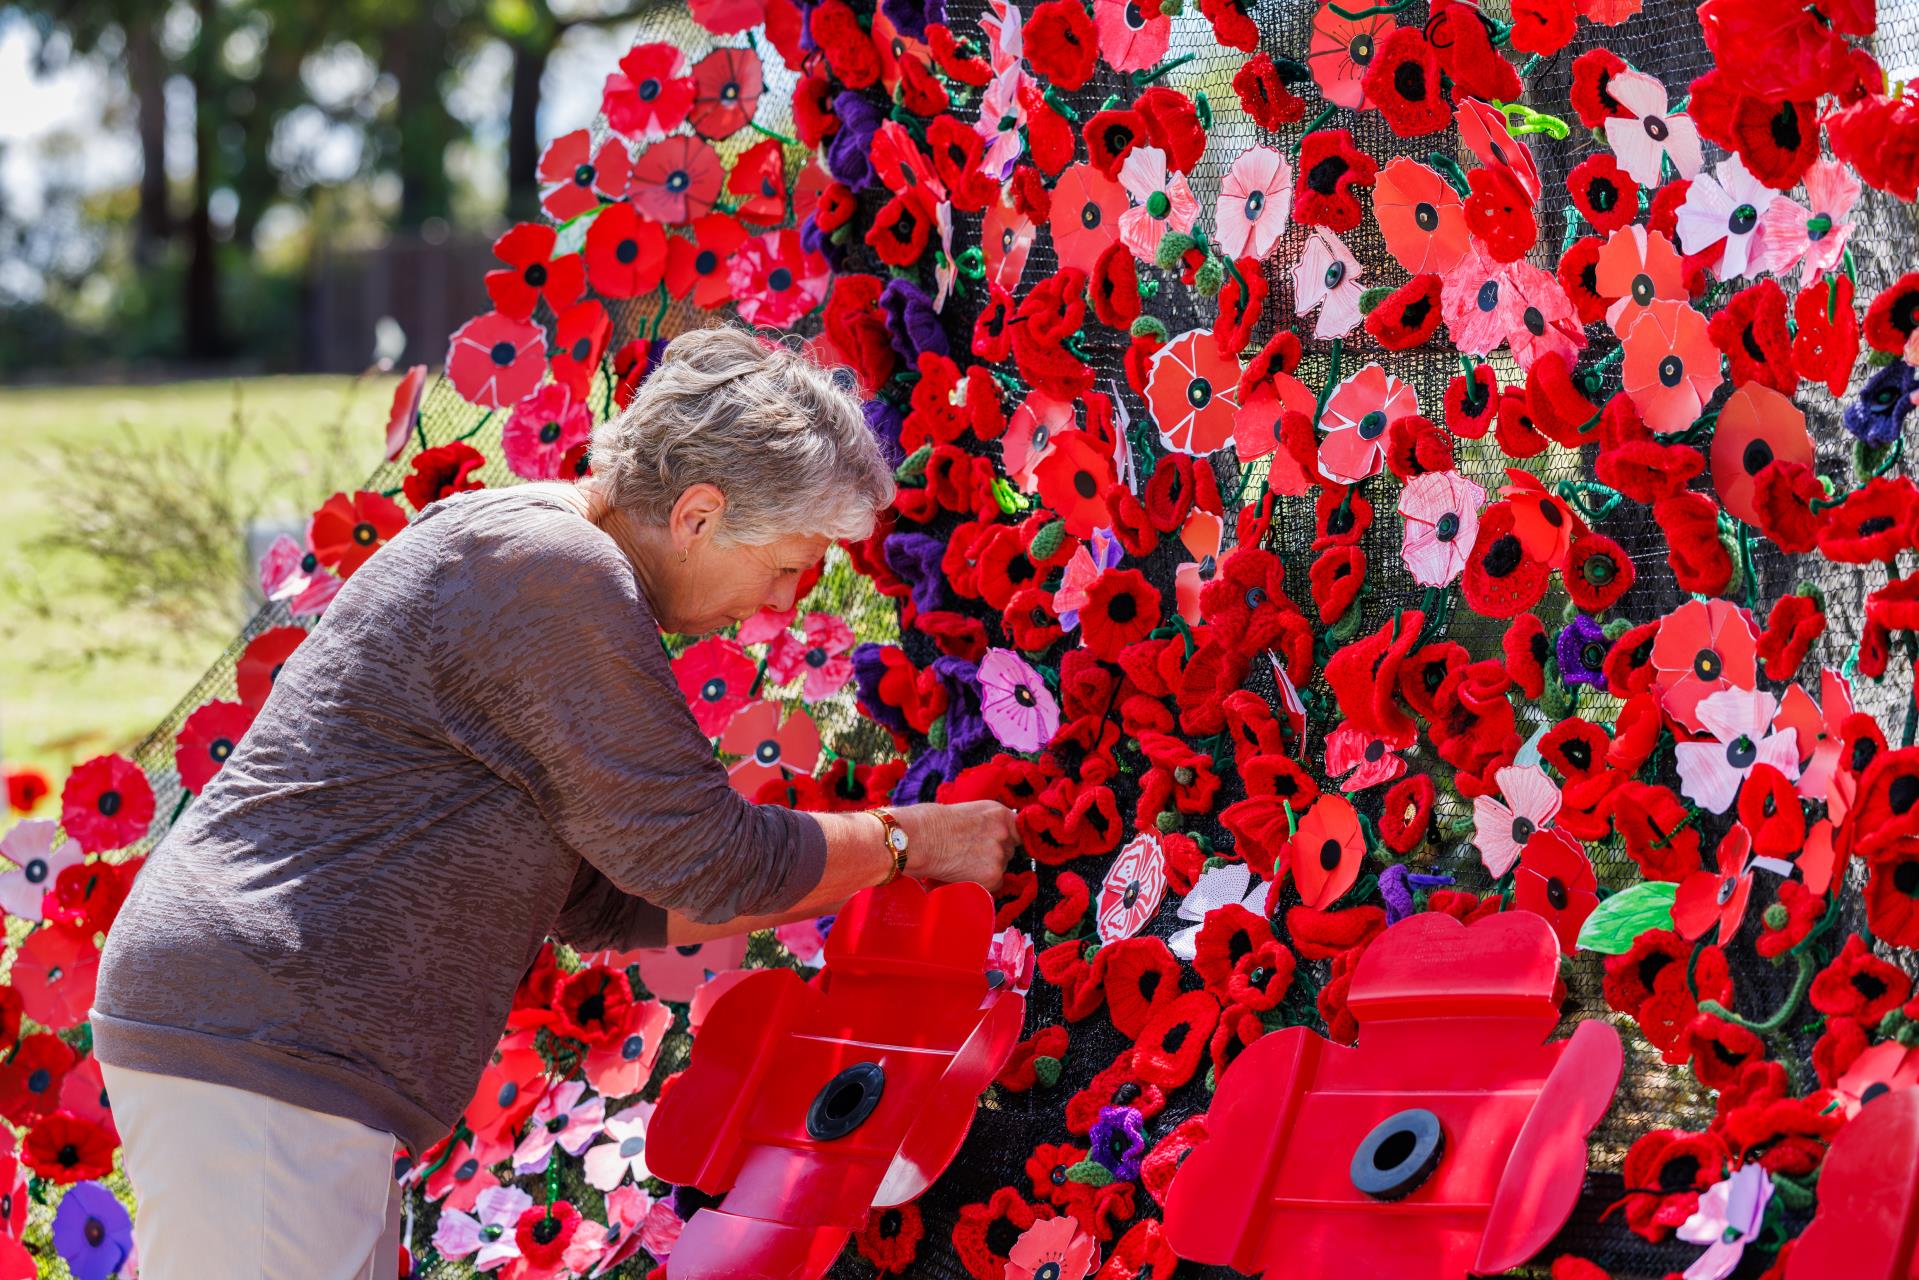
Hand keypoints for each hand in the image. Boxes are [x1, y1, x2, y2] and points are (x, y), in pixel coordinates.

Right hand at [893, 800, 1018, 891]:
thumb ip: (986, 824)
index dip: (1004, 840)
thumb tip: (993, 838)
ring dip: (985, 870)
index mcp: (1000, 813)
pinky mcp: (993, 876)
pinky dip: (979, 884)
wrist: (919, 838)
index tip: (995, 845)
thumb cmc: (932, 823)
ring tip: (960, 863)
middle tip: (968, 854)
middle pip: (1009, 851)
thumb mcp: (968, 812)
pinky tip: (961, 874)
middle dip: (993, 855)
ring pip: (1000, 869)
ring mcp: (1000, 855)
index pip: (1017, 832)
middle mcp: (1005, 833)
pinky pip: (992, 885)